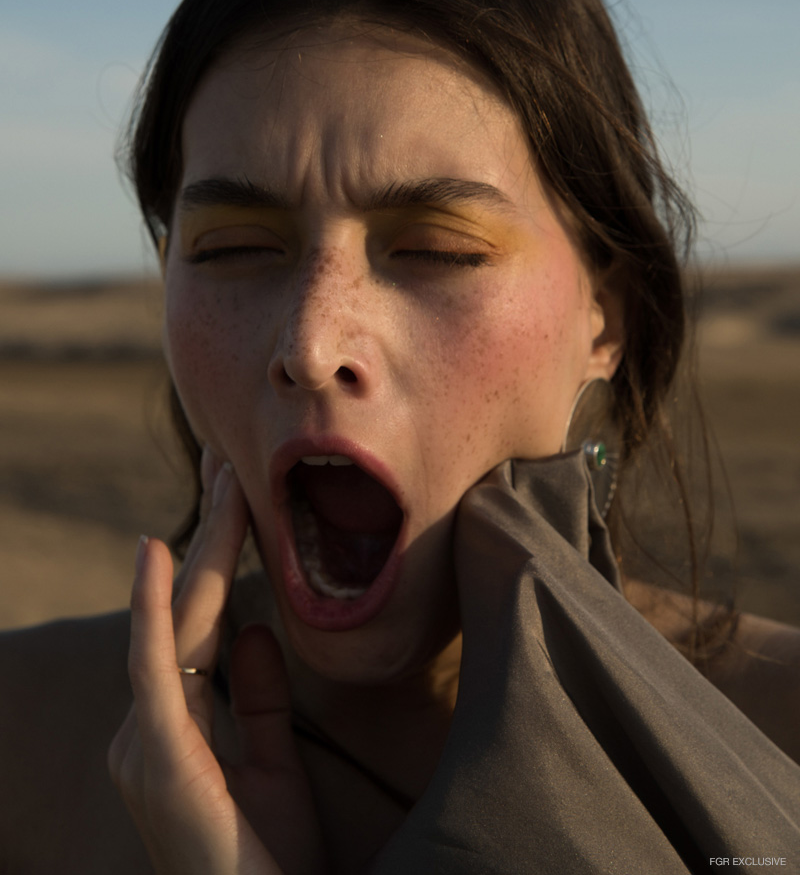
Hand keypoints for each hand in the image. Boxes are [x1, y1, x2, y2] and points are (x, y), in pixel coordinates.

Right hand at [108, 449, 326, 874]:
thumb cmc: (269, 862)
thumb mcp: (272, 764)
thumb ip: (256, 698)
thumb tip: (255, 631)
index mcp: (175, 724)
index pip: (198, 620)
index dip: (217, 555)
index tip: (236, 493)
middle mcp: (147, 725)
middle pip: (185, 608)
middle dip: (212, 533)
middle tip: (228, 461)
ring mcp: (143, 740)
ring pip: (176, 621)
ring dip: (202, 546)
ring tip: (221, 480)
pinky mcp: (155, 755)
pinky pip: (155, 665)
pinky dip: (154, 605)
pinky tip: (159, 550)